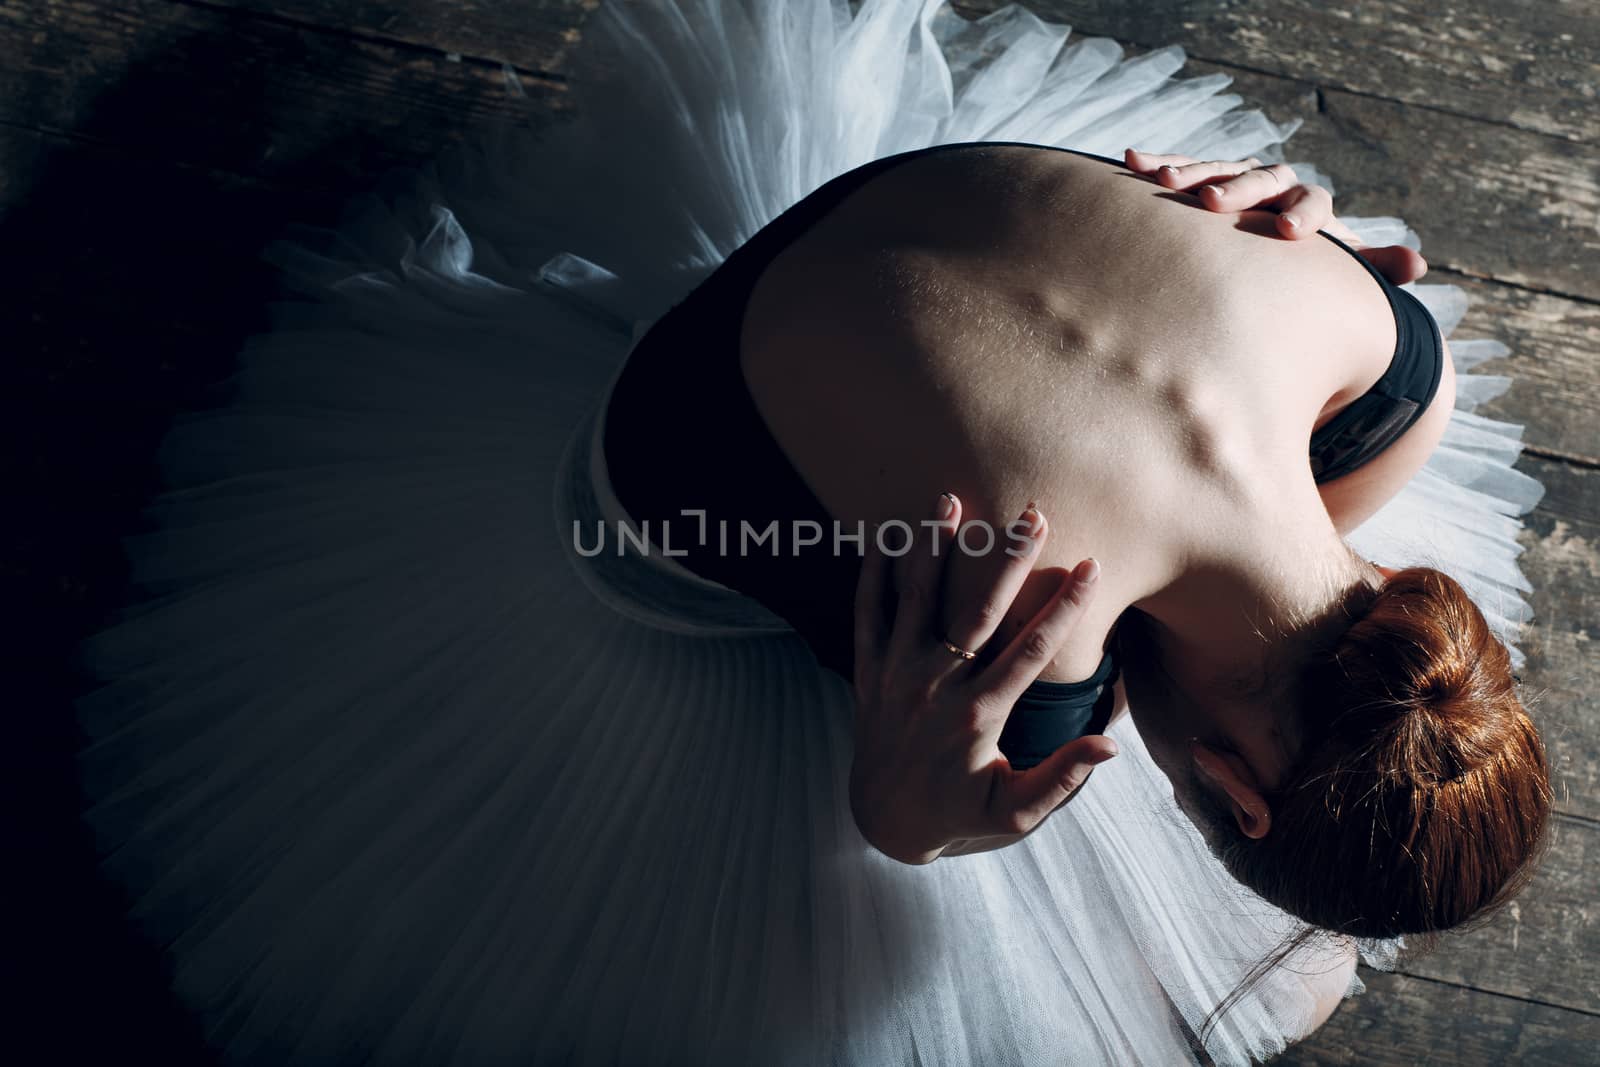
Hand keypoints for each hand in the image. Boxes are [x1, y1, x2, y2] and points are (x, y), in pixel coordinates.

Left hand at [849, 492, 1118, 865]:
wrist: (883, 819)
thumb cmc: (960, 810)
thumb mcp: (1015, 810)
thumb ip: (1061, 779)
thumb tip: (1110, 749)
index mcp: (978, 717)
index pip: (1031, 652)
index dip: (1065, 607)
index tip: (1091, 566)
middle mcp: (934, 689)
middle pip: (977, 612)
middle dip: (1009, 561)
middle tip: (1034, 514)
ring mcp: (895, 675)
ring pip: (916, 600)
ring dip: (933, 548)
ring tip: (949, 499)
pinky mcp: (866, 671)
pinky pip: (866, 614)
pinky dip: (872, 575)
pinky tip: (882, 535)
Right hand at [1122, 147, 1428, 284]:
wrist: (1272, 247)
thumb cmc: (1307, 267)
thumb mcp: (1340, 271)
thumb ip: (1374, 269)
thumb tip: (1418, 266)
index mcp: (1308, 204)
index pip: (1312, 201)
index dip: (1303, 213)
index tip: (1287, 231)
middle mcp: (1274, 184)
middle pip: (1260, 178)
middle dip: (1237, 189)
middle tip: (1214, 203)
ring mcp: (1236, 179)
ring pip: (1217, 169)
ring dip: (1191, 173)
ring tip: (1165, 184)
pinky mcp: (1202, 181)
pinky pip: (1181, 168)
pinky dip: (1159, 164)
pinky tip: (1132, 162)